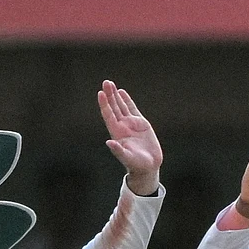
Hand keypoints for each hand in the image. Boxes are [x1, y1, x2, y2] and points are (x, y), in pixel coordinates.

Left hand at [97, 80, 162, 195]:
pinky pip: (132, 109)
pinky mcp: (141, 124)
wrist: (148, 166)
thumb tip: (109, 142)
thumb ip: (118, 150)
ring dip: (115, 95)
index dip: (104, 104)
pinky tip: (122, 93)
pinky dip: (127, 100)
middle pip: (113, 107)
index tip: (101, 93)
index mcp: (117, 132)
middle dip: (109, 95)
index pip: (109, 115)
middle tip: (106, 82)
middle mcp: (122, 126)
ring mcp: (131, 124)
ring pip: (121, 106)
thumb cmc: (136, 164)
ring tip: (110, 83)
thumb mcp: (127, 158)